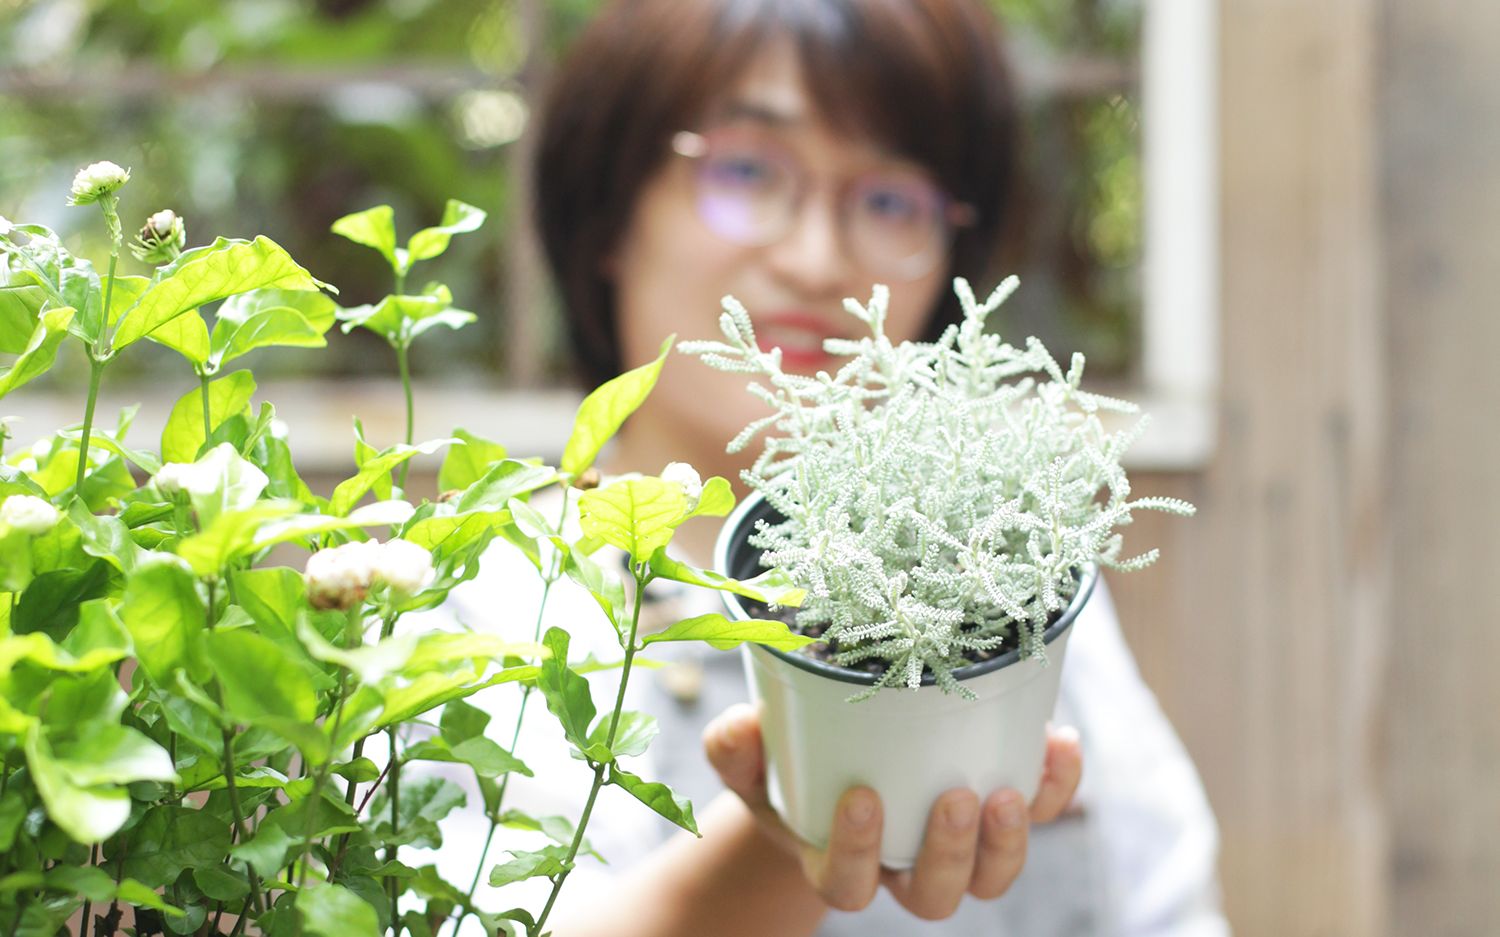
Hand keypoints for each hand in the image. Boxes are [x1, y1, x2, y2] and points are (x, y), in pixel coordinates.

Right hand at [703, 702, 1081, 919]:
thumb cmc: (786, 765)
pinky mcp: (999, 809)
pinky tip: (1059, 742)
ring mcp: (956, 845)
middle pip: (935, 895)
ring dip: (1006, 842)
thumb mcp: (751, 760)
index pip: (848, 884)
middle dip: (950, 854)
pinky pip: (1040, 812)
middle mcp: (903, 867)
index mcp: (839, 863)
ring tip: (1008, 791)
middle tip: (955, 799)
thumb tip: (740, 727)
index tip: (860, 798)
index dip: (857, 854)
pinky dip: (1056, 785)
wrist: (834, 759)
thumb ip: (736, 747)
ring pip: (991, 877)